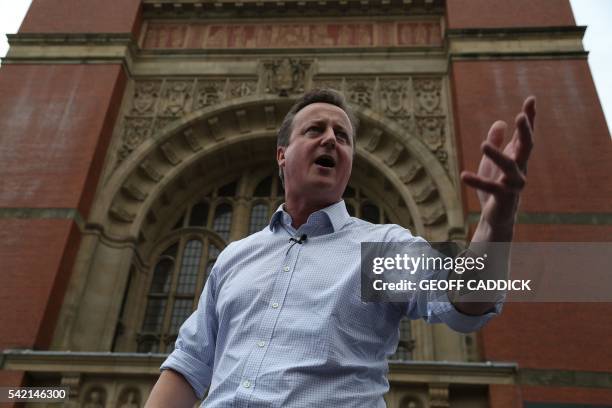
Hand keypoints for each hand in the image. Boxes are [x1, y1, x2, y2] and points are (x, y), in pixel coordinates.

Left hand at [461, 96, 535, 230]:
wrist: (497, 215)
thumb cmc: (496, 185)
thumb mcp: (492, 161)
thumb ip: (497, 142)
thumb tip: (500, 122)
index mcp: (518, 157)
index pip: (526, 135)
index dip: (530, 118)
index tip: (531, 99)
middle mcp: (520, 168)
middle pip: (527, 146)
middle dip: (525, 131)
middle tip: (521, 116)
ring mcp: (514, 183)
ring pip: (509, 166)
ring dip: (497, 155)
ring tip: (482, 144)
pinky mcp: (503, 197)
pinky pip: (490, 187)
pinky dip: (477, 181)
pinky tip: (463, 175)